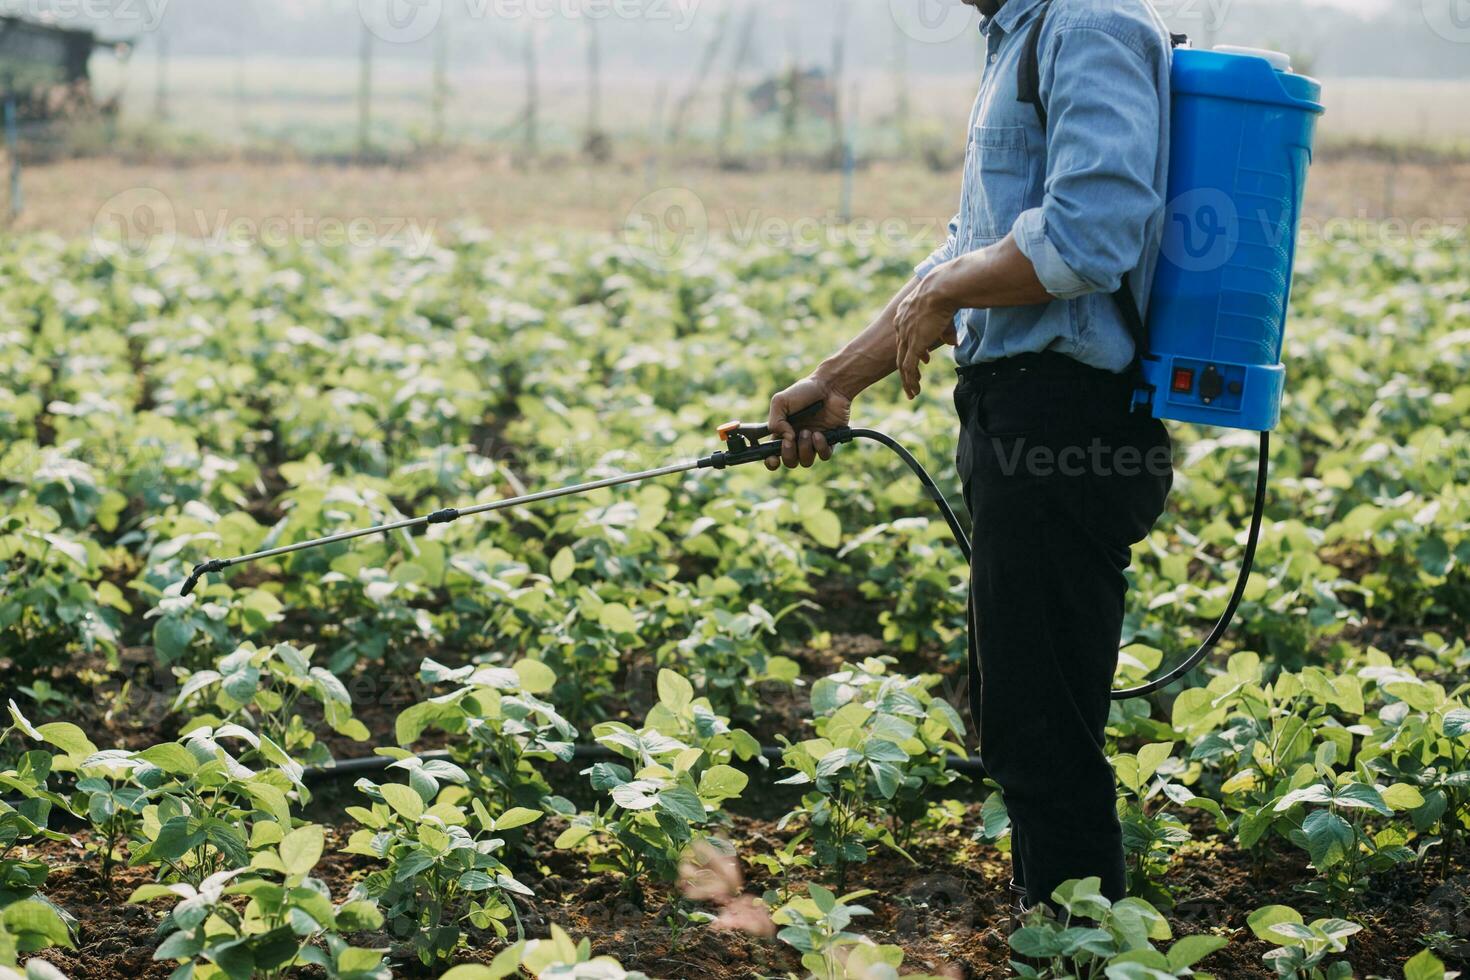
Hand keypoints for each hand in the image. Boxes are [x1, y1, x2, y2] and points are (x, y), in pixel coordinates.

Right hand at [764, 376, 851, 470]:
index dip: (771, 462)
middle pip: (790, 462)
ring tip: (807, 431)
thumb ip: (775, 421)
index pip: (773, 455)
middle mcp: (797, 440)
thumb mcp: (781, 401)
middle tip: (791, 439)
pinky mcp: (830, 441)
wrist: (830, 386)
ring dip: (805, 449)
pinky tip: (819, 433)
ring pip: (806, 461)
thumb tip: (786, 438)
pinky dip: (820, 446)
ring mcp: (813, 442)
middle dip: (788, 454)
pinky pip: (824, 456)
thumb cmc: (804, 391)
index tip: (773, 459)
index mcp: (782, 432)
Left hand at [893, 273, 959, 398]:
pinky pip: (908, 367)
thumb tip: (952, 343)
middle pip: (901, 351)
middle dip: (907, 367)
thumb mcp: (945, 313)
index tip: (924, 359)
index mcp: (905, 313)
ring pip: (902, 363)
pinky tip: (914, 391)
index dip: (914, 349)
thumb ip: (946, 331)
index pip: (906, 336)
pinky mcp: (913, 344)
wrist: (942, 289)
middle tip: (912, 380)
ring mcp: (906, 335)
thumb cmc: (947, 293)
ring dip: (908, 380)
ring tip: (912, 393)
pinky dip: (910, 381)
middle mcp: (901, 325)